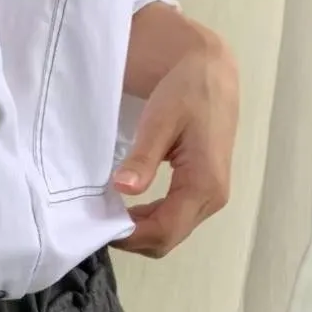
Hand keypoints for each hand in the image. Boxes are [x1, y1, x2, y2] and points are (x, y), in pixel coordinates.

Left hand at [112, 30, 238, 257]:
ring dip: (140, 233)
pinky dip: (150, 222)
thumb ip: (144, 157)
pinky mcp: (204, 193)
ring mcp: (210, 198)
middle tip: (99, 223)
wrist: (210, 73)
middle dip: (133, 238)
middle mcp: (212, 198)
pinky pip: (174, 221)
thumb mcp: (160, 120)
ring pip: (171, 234)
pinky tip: (129, 209)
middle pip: (168, 239)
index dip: (130, 236)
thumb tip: (124, 189)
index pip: (164, 230)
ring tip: (110, 216)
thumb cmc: (186, 91)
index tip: (99, 227)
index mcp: (205, 184)